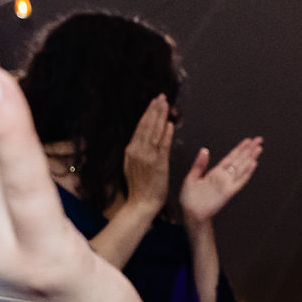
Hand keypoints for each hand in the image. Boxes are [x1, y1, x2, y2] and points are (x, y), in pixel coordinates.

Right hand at [121, 95, 174, 213]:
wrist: (141, 204)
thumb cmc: (140, 187)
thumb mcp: (133, 165)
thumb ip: (138, 152)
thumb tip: (142, 140)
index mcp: (131, 150)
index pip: (140, 127)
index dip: (148, 114)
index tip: (153, 102)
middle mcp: (137, 151)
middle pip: (146, 126)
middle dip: (154, 110)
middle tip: (161, 97)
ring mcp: (147, 157)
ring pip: (154, 132)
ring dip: (160, 117)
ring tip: (166, 104)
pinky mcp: (157, 165)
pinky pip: (162, 146)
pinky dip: (166, 134)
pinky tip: (170, 124)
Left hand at [179, 136, 262, 227]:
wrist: (191, 213)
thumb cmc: (190, 198)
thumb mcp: (192, 177)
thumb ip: (199, 164)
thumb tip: (205, 150)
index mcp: (215, 172)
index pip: (231, 157)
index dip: (239, 149)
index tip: (247, 141)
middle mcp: (224, 177)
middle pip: (239, 160)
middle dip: (249, 150)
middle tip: (259, 140)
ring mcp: (227, 184)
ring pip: (242, 168)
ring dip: (250, 158)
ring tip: (259, 148)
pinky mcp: (228, 192)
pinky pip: (240, 181)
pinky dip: (247, 173)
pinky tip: (253, 164)